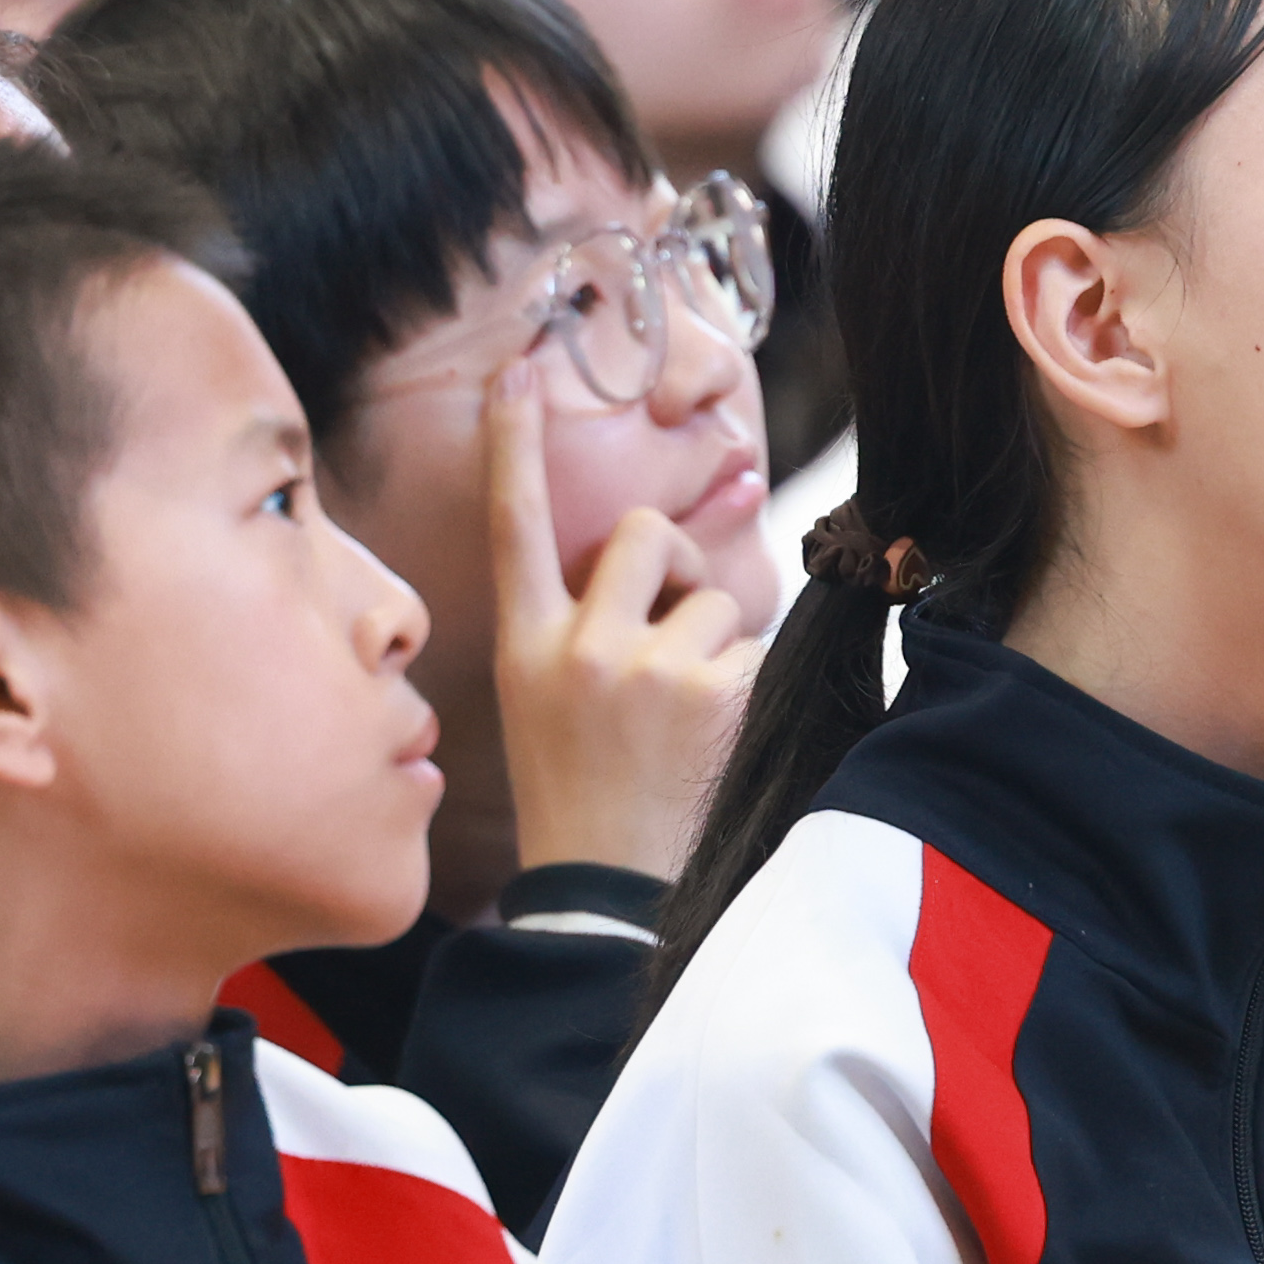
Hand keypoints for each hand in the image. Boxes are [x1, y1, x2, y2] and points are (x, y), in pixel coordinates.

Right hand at [481, 355, 753, 884]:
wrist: (606, 889)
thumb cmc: (579, 791)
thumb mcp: (541, 704)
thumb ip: (579, 631)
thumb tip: (652, 573)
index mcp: (525, 646)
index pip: (513, 526)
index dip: (514, 446)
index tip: (516, 373)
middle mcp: (578, 645)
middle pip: (644, 534)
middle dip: (673, 567)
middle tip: (670, 626)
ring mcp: (643, 666)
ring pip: (713, 596)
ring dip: (715, 642)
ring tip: (685, 715)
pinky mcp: (708, 691)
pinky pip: (750, 650)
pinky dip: (744, 687)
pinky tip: (712, 741)